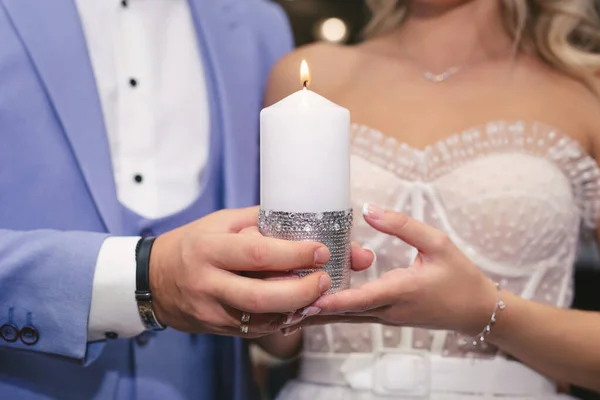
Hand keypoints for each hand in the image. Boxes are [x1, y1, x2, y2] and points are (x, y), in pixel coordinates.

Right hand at [148, 207, 374, 337]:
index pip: (256, 254)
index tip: (321, 250)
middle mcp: (208, 283)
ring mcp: (211, 311)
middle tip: (325, 280)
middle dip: (300, 291)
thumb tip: (302, 218)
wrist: (153, 280)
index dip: (293, 254)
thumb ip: (257, 221)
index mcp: (208, 249)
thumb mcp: (220, 222)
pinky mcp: (217, 328)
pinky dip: (281, 319)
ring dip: (296, 309)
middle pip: (260, 296)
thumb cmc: (192, 243)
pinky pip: (255, 329)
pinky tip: (297, 308)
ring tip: (318, 296)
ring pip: (260, 319)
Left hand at [290, 204, 497, 335]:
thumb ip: (403, 225)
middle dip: (310, 310)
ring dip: (316, 314)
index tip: (304, 298)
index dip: (331, 300)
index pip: (359, 298)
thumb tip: (369, 209)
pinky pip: (353, 316)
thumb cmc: (459, 275)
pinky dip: (331, 312)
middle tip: (277, 307)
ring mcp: (385, 317)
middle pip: (342, 313)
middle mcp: (388, 310)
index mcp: (400, 291)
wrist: (475, 310)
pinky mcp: (385, 317)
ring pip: (344, 318)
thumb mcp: (437, 243)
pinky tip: (312, 306)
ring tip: (284, 309)